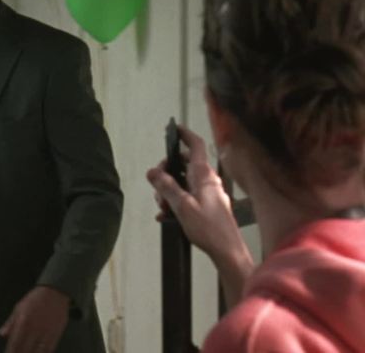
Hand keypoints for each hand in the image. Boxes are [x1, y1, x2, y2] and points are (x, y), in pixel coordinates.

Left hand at [0, 286, 69, 352]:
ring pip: (37, 352)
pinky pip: (49, 350)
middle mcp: (34, 330)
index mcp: (23, 322)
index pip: (14, 344)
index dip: (10, 352)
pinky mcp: (55, 335)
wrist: (55, 293)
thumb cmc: (36, 299)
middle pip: (25, 350)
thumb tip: (2, 334)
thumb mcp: (19, 308)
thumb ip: (10, 323)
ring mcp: (46, 333)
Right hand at [146, 125, 245, 263]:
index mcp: (203, 175)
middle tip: (156, 185)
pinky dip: (176, 202)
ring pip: (184, 182)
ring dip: (170, 192)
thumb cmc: (210, 229)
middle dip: (166, 173)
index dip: (184, 134)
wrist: (227, 251)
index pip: (195, 145)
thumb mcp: (181, 206)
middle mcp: (208, 180)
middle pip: (184, 165)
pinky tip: (167, 216)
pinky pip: (188, 196)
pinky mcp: (209, 205)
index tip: (173, 129)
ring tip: (163, 208)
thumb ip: (166, 187)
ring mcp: (209, 193)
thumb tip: (153, 172)